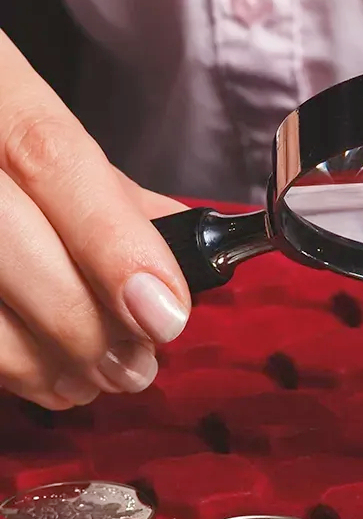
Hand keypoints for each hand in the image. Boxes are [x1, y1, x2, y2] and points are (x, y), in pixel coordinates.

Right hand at [0, 31, 189, 409]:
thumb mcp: (38, 137)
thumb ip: (108, 192)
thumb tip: (189, 244)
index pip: (52, 155)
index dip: (113, 243)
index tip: (164, 314)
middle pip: (5, 233)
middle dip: (80, 319)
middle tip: (134, 368)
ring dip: (37, 360)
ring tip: (89, 381)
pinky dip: (1, 367)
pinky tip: (38, 377)